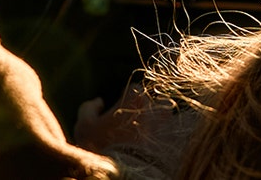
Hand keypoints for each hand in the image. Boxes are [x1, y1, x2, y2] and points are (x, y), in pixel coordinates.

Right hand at [74, 83, 190, 153]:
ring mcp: (169, 123)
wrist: (124, 174)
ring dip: (160, 124)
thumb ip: (89, 108)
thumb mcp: (84, 126)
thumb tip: (99, 102)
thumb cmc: (103, 147)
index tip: (121, 111)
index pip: (135, 89)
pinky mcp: (176, 139)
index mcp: (136, 96)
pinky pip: (173, 134)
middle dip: (148, 110)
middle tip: (136, 125)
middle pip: (155, 101)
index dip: (126, 99)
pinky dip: (166, 138)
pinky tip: (154, 148)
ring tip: (147, 138)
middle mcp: (156, 105)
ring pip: (167, 118)